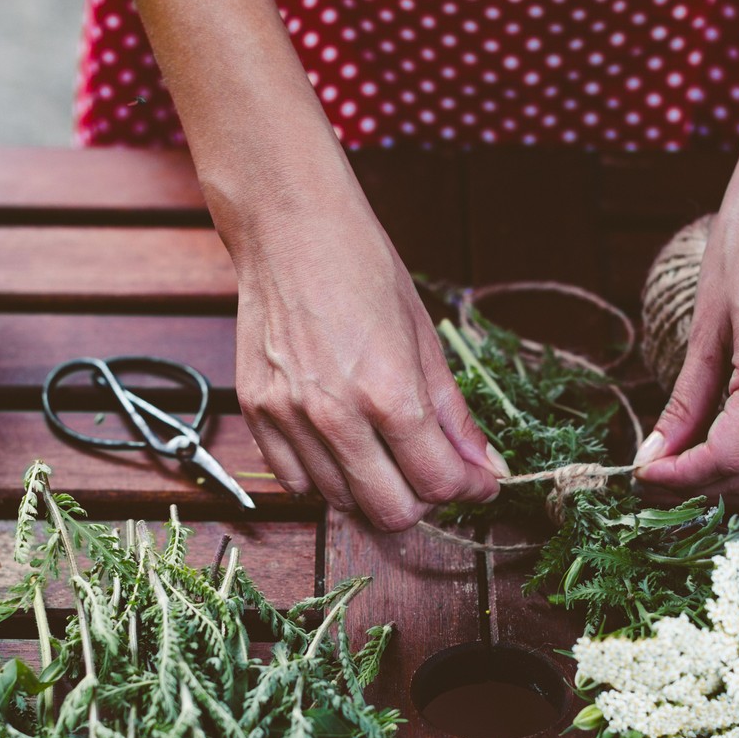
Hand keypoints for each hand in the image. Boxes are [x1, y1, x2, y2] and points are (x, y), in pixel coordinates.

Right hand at [230, 191, 505, 529]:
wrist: (289, 227)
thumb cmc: (362, 267)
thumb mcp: (422, 336)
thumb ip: (451, 412)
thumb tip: (481, 464)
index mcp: (389, 392)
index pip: (438, 481)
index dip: (469, 488)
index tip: (478, 480)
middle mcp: (336, 415)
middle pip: (390, 510)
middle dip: (423, 500)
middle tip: (433, 472)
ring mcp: (290, 417)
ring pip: (341, 502)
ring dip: (373, 489)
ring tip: (387, 453)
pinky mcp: (257, 412)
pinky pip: (295, 481)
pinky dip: (324, 478)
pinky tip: (343, 448)